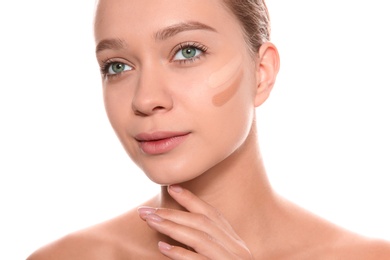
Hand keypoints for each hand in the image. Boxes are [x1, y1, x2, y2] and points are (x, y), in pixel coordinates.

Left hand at [138, 185, 253, 259]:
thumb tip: (177, 229)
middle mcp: (237, 250)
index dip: (191, 199)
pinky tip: (162, 248)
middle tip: (146, 211)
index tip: (171, 188)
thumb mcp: (220, 258)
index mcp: (235, 243)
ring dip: (172, 227)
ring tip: (150, 221)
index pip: (211, 214)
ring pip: (200, 238)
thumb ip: (205, 245)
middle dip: (173, 213)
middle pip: (202, 223)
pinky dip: (181, 253)